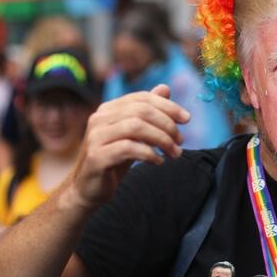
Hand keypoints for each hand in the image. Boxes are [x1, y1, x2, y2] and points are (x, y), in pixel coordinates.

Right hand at [69, 84, 188, 208]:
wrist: (89, 188)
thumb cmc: (114, 159)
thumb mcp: (134, 134)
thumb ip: (147, 112)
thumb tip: (165, 88)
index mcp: (108, 109)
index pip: (142, 98)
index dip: (167, 106)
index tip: (187, 119)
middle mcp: (99, 118)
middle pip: (141, 111)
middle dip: (167, 124)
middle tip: (180, 140)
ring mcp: (95, 137)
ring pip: (136, 127)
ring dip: (161, 139)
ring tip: (174, 153)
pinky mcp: (96, 156)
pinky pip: (128, 148)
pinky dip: (149, 154)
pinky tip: (158, 161)